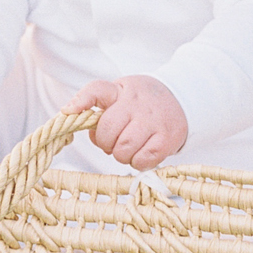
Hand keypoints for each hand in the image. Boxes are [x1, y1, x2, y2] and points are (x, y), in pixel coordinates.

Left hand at [67, 74, 187, 169]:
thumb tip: (69, 113)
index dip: (81, 101)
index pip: (97, 90)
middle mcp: (137, 104)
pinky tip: (141, 152)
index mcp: (121, 91)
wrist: (183, 99)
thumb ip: (96, 102)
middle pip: (107, 131)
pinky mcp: (167, 139)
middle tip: (114, 141)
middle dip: (106, 143)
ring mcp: (153, 121)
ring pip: (123, 149)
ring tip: (128, 147)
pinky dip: (137, 162)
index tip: (69, 112)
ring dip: (121, 155)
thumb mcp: (120, 92)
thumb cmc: (142, 100)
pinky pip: (142, 160)